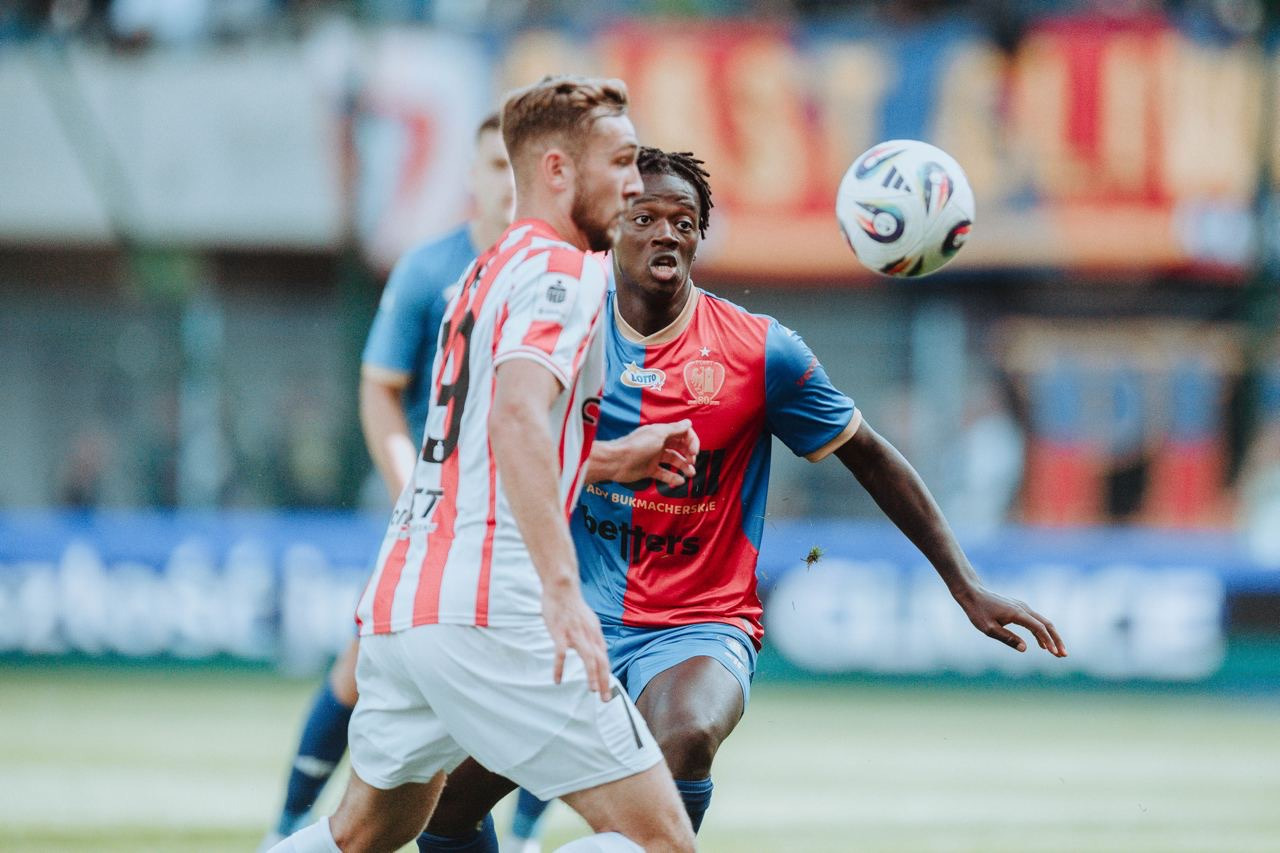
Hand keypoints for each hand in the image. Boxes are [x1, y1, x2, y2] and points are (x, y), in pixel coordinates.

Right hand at [541, 580, 612, 700]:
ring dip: (592, 675)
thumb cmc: (572, 605)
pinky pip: (561, 654)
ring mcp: (575, 634)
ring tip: (592, 691)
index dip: (606, 674)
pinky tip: (557, 680)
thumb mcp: (589, 620)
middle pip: (601, 661)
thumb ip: (592, 636)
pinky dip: (560, 668)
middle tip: (605, 699)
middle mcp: (589, 635)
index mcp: (595, 634)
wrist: (562, 589)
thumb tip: (597, 649)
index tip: (607, 689)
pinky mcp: (560, 633)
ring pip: (588, 658)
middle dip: (605, 681)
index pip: (604, 658)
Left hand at [610, 419, 699, 487]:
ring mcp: (654, 456)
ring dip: (684, 466)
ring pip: (673, 460)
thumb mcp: (658, 434)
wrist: (617, 461)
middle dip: (689, 454)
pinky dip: (673, 477)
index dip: (691, 441)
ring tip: (691, 473)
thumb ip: (675, 429)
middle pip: (679, 447)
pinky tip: (680, 481)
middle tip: (692, 461)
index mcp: (662, 432)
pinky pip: (664, 473)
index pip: (682, 433)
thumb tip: (688, 422)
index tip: (694, 451)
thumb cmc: (636, 446)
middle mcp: (659, 443)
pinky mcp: (649, 469)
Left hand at [954, 585, 1066, 656]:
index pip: (1039, 628)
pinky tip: (1042, 645)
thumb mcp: (989, 629)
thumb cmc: (978, 612)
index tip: (1054, 653)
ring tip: (1057, 653)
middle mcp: (1023, 608)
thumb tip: (1025, 649)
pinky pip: (1035, 621)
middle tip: (1064, 655)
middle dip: (1056, 640)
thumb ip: (1007, 638)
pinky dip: (1041, 633)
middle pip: (1047, 624)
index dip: (1048, 641)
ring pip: (1042, 622)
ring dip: (1051, 637)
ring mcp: (1022, 607)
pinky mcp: (1019, 609)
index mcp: (1017, 613)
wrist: (972, 594)